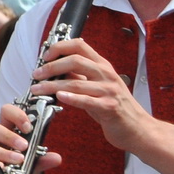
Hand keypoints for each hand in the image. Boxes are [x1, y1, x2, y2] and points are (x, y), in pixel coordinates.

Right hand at [0, 105, 62, 173]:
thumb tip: (56, 158)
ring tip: (19, 159)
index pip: (6, 111)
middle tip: (24, 146)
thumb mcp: (35, 161)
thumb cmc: (24, 164)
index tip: (28, 127)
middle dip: (8, 135)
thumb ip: (43, 159)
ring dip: (3, 151)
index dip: (16, 115)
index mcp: (8, 128)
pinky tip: (4, 169)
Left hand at [26, 36, 156, 152]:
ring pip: (76, 82)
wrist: (137, 128)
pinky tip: (59, 97)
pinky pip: (87, 100)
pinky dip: (71, 98)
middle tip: (36, 74)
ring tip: (37, 89)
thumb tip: (57, 66)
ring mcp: (109, 90)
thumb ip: (80, 75)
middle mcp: (106, 75)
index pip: (79, 45)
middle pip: (75, 61)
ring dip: (52, 85)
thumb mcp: (97, 85)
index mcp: (102, 66)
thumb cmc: (114, 107)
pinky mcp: (109, 107)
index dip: (59, 47)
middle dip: (51, 67)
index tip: (45, 57)